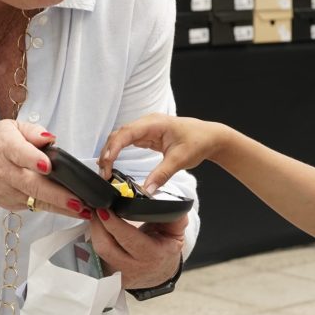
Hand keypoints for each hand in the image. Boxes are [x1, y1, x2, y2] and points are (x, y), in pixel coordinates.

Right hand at [0, 120, 90, 219]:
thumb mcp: (10, 128)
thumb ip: (33, 131)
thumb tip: (50, 138)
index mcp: (4, 146)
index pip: (19, 153)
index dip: (33, 160)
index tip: (48, 166)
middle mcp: (4, 170)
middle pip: (30, 183)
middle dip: (55, 193)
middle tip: (77, 200)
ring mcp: (7, 190)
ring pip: (35, 200)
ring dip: (60, 206)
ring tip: (82, 210)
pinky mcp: (12, 204)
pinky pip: (35, 206)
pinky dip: (54, 209)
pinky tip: (72, 210)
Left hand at [90, 209, 185, 288]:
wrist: (163, 271)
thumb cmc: (167, 246)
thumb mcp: (176, 230)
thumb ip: (173, 214)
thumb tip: (157, 197)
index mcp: (153, 255)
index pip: (128, 238)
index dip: (113, 223)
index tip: (105, 209)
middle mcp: (136, 268)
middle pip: (106, 247)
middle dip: (97, 225)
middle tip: (96, 208)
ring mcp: (122, 275)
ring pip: (98, 253)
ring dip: (93, 232)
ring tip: (95, 216)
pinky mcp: (112, 278)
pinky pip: (97, 259)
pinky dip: (94, 242)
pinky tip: (97, 230)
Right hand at [98, 114, 224, 194]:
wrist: (211, 137)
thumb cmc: (198, 141)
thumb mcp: (180, 160)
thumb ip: (162, 175)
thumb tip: (146, 191)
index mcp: (155, 123)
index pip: (127, 133)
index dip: (114, 147)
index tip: (107, 163)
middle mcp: (147, 123)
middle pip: (119, 134)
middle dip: (108, 152)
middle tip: (104, 173)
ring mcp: (146, 129)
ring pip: (121, 138)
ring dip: (111, 152)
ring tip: (105, 171)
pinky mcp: (148, 136)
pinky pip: (128, 142)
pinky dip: (118, 152)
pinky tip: (113, 164)